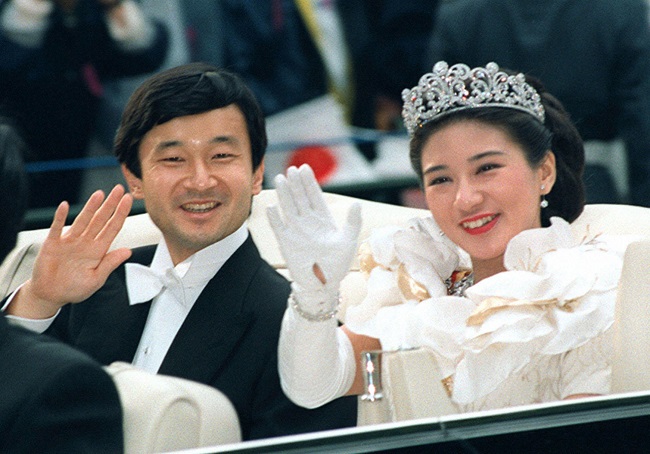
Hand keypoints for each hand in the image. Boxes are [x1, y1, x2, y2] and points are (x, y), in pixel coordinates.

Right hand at [7, 185, 132, 318]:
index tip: (128, 200)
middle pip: (100, 220)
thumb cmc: (73, 288)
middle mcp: (86, 242)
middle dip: (110, 204)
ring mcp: (70, 241)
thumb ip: (110, 263)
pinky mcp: (53, 244)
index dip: (120, 214)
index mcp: (98, 251)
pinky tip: (65, 206)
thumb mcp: (96, 279)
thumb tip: (128, 251)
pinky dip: (60, 217)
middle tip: (118, 189)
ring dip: (90, 207)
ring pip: (82, 220)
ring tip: (99, 194)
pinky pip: (57, 228)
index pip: (112, 228)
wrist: (50, 295)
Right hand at [267, 165, 360, 299]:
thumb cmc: (338, 264)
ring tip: (280, 179)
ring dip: (284, 194)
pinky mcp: (287, 243)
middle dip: (296, 183)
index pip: (314, 196)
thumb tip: (356, 204)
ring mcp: (296, 231)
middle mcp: (308, 222)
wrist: (325, 284)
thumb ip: (353, 222)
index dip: (309, 182)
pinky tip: (271, 207)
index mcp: (323, 219)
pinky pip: (279, 228)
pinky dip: (275, 218)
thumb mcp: (349, 241)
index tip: (305, 168)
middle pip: (300, 198)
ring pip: (289, 208)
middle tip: (291, 169)